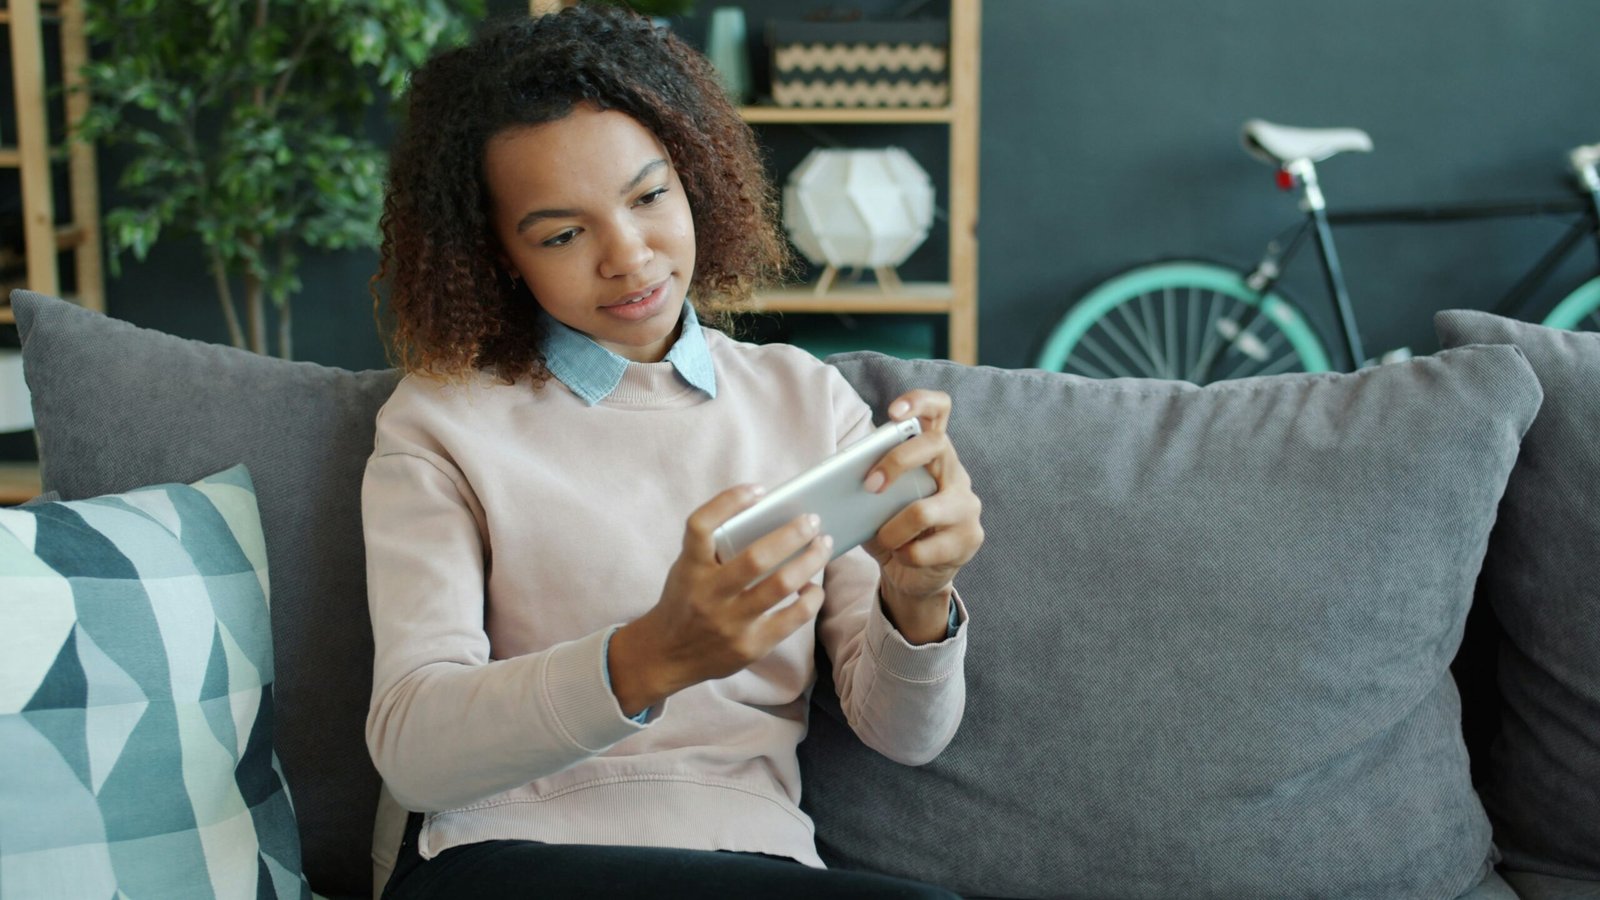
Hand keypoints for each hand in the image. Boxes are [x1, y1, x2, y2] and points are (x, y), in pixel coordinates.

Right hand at [607, 485, 831, 716]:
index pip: (701, 525)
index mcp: (690, 568)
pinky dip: (810, 598)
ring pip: (780, 585)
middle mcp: (708, 595)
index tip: (758, 490)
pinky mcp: (751, 646)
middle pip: (756, 558)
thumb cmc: (685, 601)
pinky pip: (792, 618)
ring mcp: (730, 623)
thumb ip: (716, 548)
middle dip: (792, 534)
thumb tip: (769, 514)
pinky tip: (813, 587)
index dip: (729, 501)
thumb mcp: (688, 569)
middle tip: (812, 520)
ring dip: (810, 560)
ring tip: (823, 545)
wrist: (666, 655)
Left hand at [862, 390, 983, 643]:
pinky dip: (903, 554)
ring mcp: (967, 505)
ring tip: (884, 538)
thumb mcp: (876, 501)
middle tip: (870, 486)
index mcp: (932, 454)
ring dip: (891, 528)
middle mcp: (956, 472)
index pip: (939, 410)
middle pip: (934, 446)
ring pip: (923, 510)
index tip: (894, 413)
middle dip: (895, 462)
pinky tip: (902, 556)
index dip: (919, 402)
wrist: (916, 575)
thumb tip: (833, 479)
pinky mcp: (969, 538)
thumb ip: (867, 480)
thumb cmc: (892, 528)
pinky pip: (925, 548)